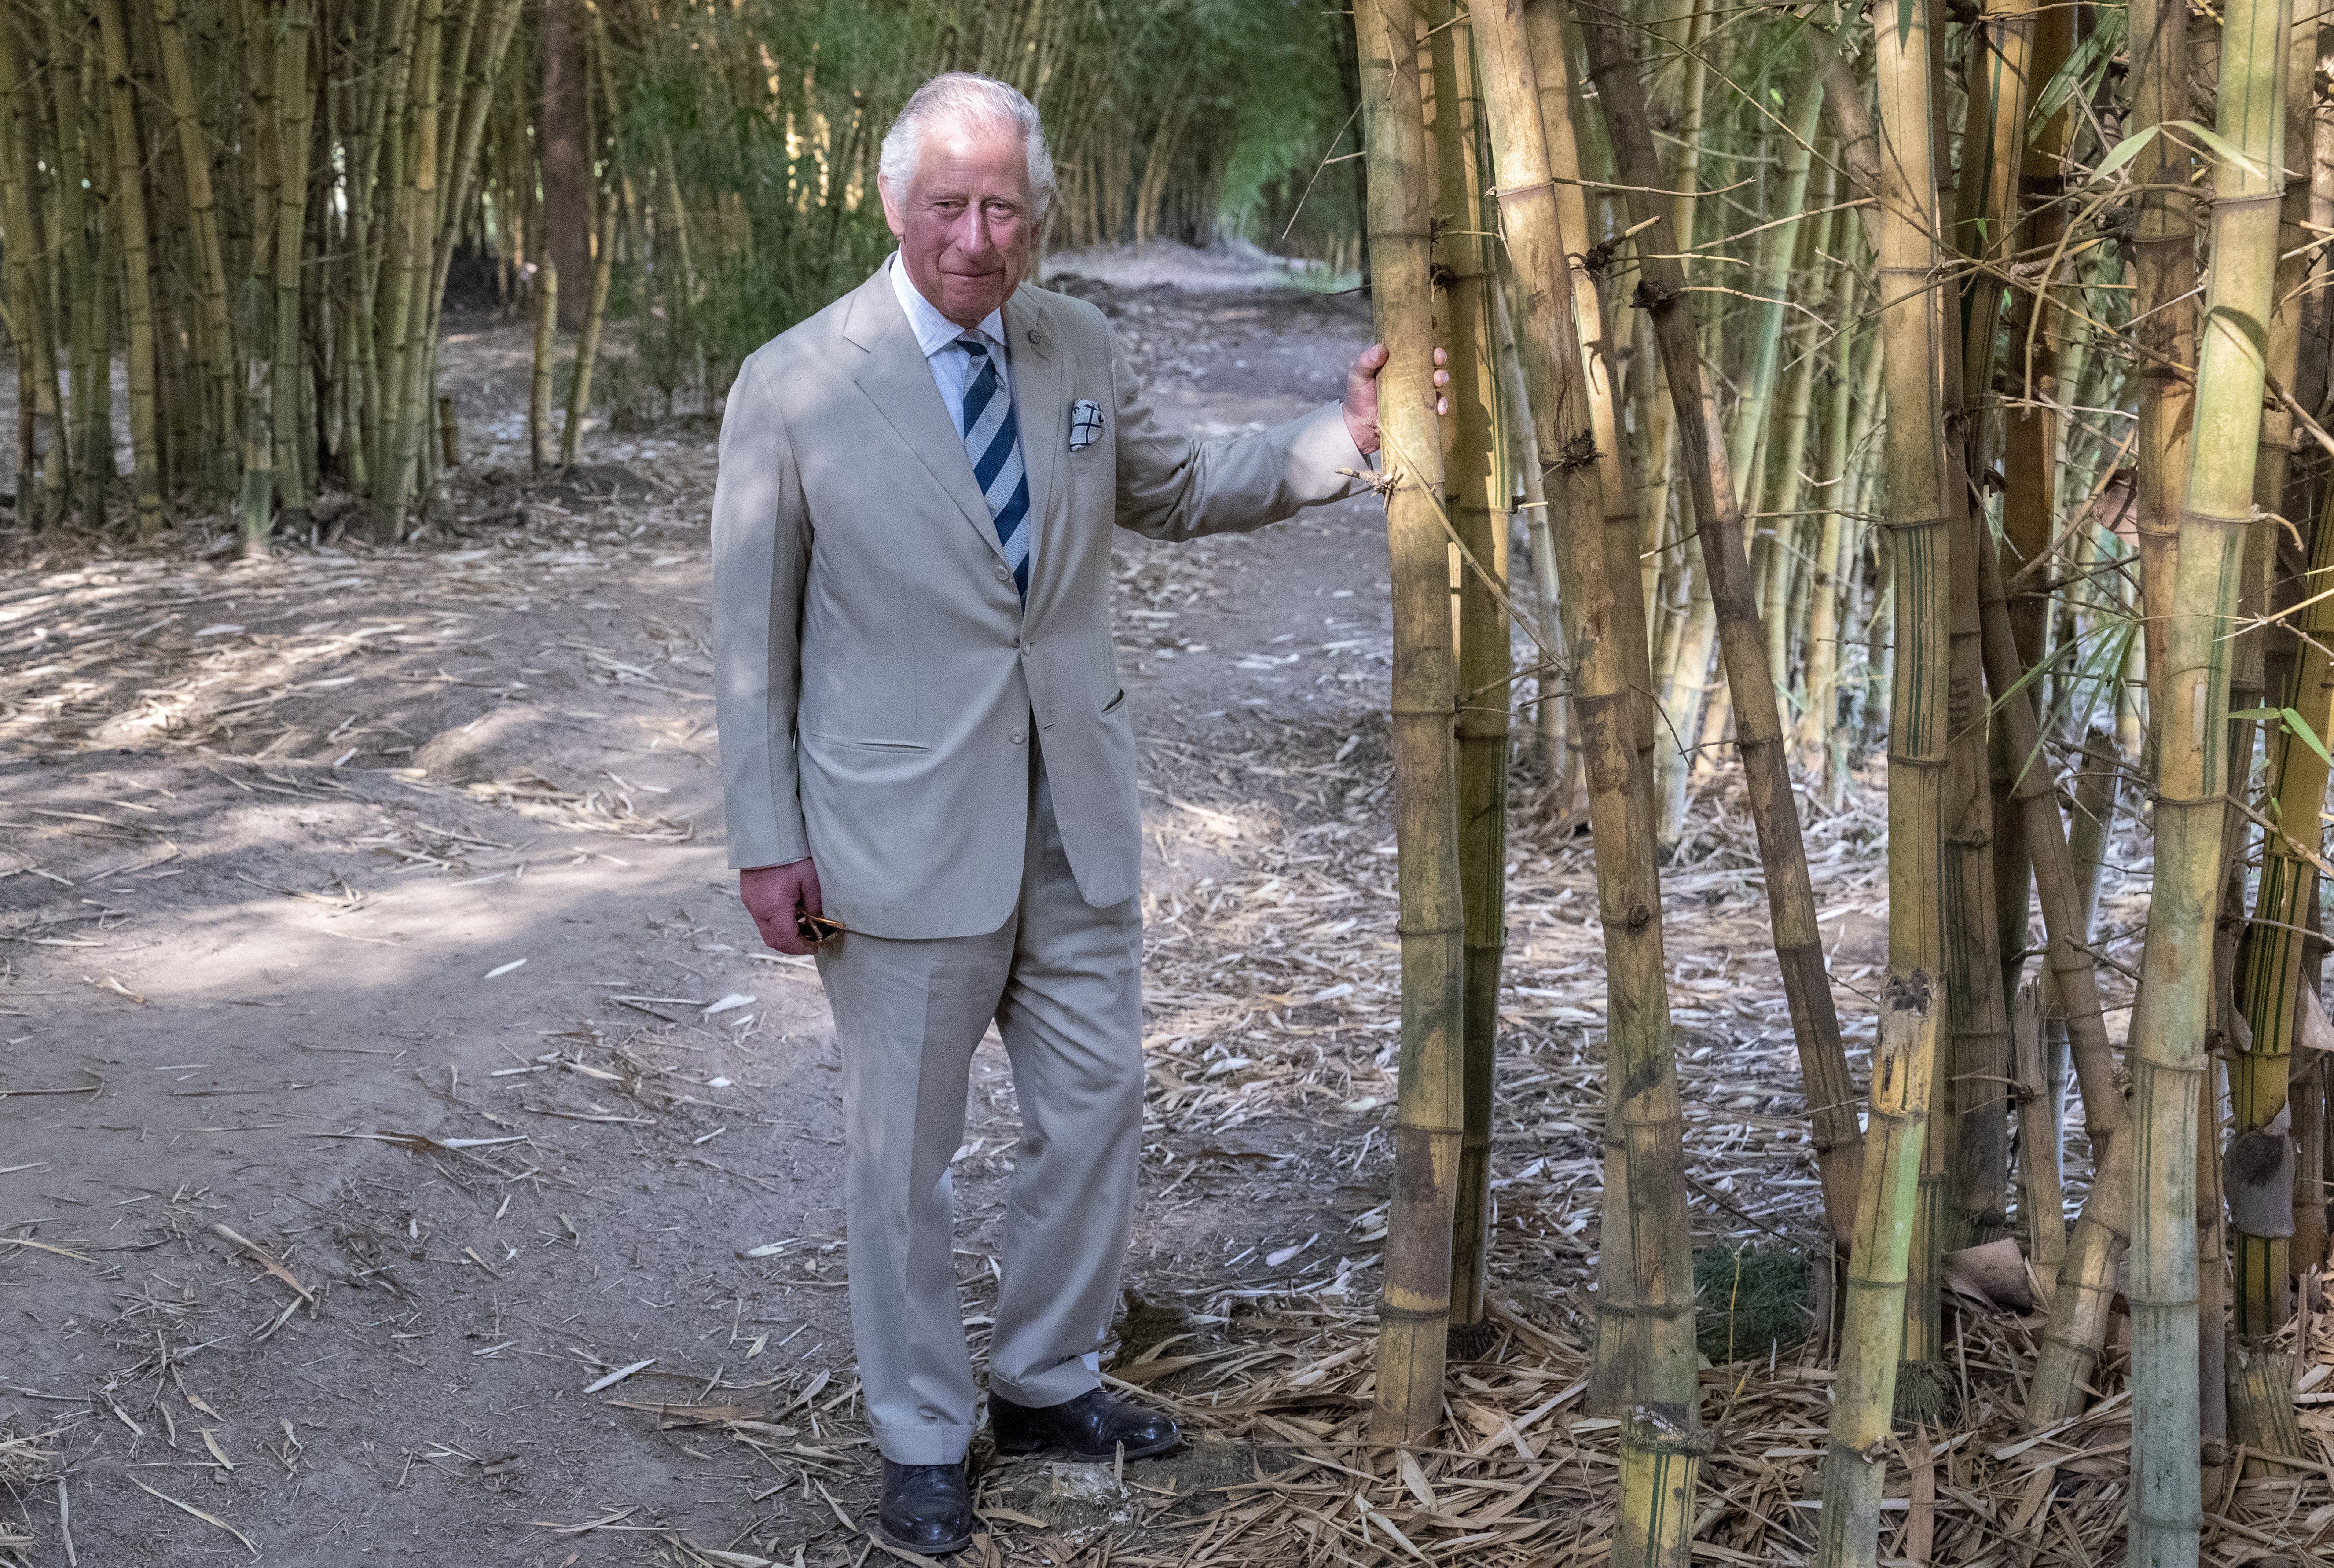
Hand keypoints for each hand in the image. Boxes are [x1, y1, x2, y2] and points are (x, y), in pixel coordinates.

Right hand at [740, 859, 823, 955]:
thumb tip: (819, 921)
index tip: (815, 947)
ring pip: (766, 931)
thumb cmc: (790, 857)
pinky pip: (762, 918)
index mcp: (774, 907)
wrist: (767, 838)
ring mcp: (751, 904)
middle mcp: (758, 909)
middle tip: (809, 942)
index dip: (802, 948)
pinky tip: (790, 914)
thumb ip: (815, 904)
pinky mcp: (748, 897)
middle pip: (773, 940)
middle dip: (792, 945)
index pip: (787, 939)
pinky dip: (776, 922)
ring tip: (802, 927)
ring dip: (784, 934)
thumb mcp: (810, 880)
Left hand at [1342, 343, 1450, 457]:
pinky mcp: (1421, 409)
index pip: (1415, 347)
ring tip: (1438, 381)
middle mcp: (1411, 375)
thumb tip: (1381, 348)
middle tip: (1438, 359)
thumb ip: (1366, 361)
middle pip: (1431, 361)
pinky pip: (1436, 404)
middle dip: (1439, 357)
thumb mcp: (1358, 376)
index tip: (1432, 333)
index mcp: (1398, 362)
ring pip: (1437, 381)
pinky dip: (1441, 404)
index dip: (1426, 340)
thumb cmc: (1358, 398)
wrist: (1360, 427)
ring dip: (1442, 377)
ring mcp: (1418, 392)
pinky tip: (1439, 408)